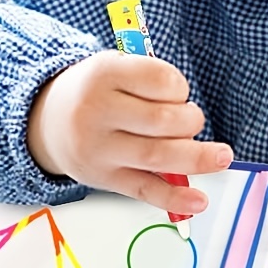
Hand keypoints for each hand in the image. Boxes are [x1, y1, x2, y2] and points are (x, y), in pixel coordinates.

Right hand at [26, 50, 232, 213]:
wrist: (47, 121)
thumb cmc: (95, 91)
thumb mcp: (114, 67)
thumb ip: (151, 82)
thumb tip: (191, 119)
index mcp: (103, 74)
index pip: (161, 80)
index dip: (181, 87)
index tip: (178, 91)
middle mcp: (97, 112)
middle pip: (163, 121)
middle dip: (191, 121)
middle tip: (191, 120)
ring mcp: (100, 150)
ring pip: (158, 157)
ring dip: (197, 157)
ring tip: (220, 156)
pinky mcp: (105, 179)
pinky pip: (145, 191)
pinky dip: (175, 199)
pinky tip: (199, 201)